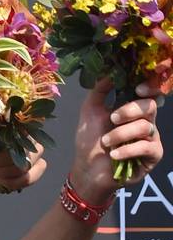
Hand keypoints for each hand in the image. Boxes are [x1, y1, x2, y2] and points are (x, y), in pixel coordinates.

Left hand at [0, 125, 47, 192]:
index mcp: (15, 122)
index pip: (25, 124)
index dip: (9, 137)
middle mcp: (28, 135)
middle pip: (28, 147)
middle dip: (4, 158)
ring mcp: (33, 153)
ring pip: (28, 164)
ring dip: (6, 171)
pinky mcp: (33, 170)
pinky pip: (31, 177)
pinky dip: (13, 181)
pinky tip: (1, 179)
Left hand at [70, 79, 162, 202]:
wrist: (87, 169)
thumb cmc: (89, 140)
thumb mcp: (90, 111)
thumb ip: (99, 90)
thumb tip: (110, 71)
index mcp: (133, 109)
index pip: (150, 93)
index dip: (150, 88)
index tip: (138, 89)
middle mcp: (146, 121)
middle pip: (150, 106)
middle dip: (130, 110)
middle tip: (112, 118)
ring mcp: (151, 138)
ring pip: (145, 127)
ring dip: (120, 134)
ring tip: (105, 142)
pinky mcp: (153, 156)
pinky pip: (147, 147)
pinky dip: (127, 149)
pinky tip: (114, 154)